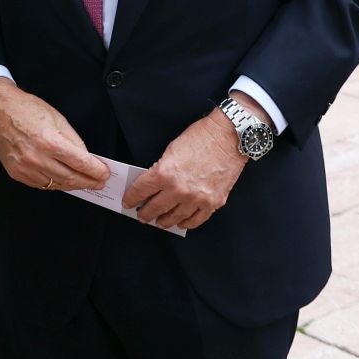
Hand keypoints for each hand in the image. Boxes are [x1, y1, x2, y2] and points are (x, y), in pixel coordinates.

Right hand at [0, 78, 109, 191]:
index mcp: (49, 141)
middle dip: (88, 182)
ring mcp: (25, 168)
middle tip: (99, 182)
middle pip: (70, 178)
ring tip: (84, 183)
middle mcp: (36, 157)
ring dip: (73, 185)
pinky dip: (55, 184)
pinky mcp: (16, 173)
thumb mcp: (57, 118)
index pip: (80, 163)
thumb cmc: (27, 109)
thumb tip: (86, 158)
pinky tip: (63, 181)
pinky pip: (41, 185)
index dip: (95, 170)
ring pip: (56, 185)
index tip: (104, 173)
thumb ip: (73, 140)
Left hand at [121, 100, 252, 229]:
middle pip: (155, 209)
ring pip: (174, 218)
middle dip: (145, 213)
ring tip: (159, 222)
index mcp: (165, 173)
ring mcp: (197, 199)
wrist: (229, 136)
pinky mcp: (213, 202)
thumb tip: (154, 183)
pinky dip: (186, 223)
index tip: (128, 203)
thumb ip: (162, 169)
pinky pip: (196, 220)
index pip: (141, 191)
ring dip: (164, 221)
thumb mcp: (172, 149)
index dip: (131, 199)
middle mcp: (179, 190)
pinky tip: (181, 222)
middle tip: (142, 215)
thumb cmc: (202, 136)